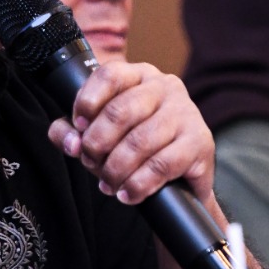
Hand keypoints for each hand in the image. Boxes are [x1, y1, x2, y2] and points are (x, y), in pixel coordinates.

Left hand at [48, 61, 214, 204]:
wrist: (181, 178)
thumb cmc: (135, 148)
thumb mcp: (100, 135)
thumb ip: (72, 133)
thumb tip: (70, 141)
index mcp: (138, 75)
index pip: (109, 75)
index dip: (87, 102)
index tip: (78, 127)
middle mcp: (165, 87)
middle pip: (120, 111)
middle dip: (97, 143)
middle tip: (90, 162)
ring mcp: (186, 113)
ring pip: (139, 141)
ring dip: (115, 169)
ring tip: (107, 184)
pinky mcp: (199, 142)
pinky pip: (161, 165)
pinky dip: (138, 184)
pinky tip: (127, 193)